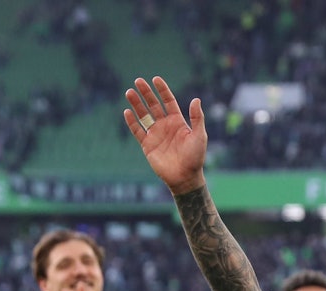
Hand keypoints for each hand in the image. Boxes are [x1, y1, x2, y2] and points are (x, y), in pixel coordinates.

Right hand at [124, 76, 206, 195]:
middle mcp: (165, 126)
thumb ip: (197, 118)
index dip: (162, 90)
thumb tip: (196, 99)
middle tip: (138, 80)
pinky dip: (132, 122)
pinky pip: (137, 131)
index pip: (168, 101)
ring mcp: (155, 135)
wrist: (185, 177)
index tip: (155, 79)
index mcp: (178, 122)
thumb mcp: (199, 135)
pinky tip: (127, 111)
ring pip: (143, 115)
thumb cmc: (195, 157)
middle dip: (146, 93)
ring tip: (129, 92)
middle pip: (153, 105)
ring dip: (136, 104)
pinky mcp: (147, 145)